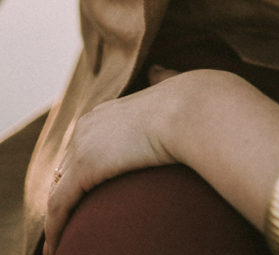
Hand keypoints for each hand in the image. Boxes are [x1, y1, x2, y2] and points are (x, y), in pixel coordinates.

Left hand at [43, 67, 179, 253]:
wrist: (192, 109)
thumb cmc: (192, 101)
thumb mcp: (169, 85)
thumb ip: (160, 79)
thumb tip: (157, 70)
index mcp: (107, 110)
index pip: (83, 145)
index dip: (80, 170)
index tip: (84, 192)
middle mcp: (88, 125)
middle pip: (65, 167)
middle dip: (65, 194)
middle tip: (68, 222)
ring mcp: (83, 147)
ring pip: (59, 191)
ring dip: (58, 218)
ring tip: (60, 244)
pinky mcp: (84, 171)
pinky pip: (59, 207)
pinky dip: (56, 229)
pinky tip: (58, 249)